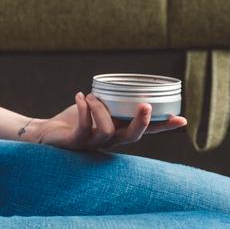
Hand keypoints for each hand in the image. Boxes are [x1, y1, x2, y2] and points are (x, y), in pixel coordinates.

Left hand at [24, 92, 187, 151]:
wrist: (47, 135)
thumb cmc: (75, 121)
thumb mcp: (98, 110)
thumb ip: (112, 103)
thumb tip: (129, 83)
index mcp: (119, 133)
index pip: (146, 131)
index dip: (164, 126)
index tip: (182, 119)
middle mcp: (109, 142)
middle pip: (133, 137)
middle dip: (141, 121)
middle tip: (145, 104)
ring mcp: (93, 145)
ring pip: (107, 129)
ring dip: (100, 107)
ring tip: (91, 96)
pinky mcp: (76, 143)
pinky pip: (85, 127)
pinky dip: (84, 107)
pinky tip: (80, 95)